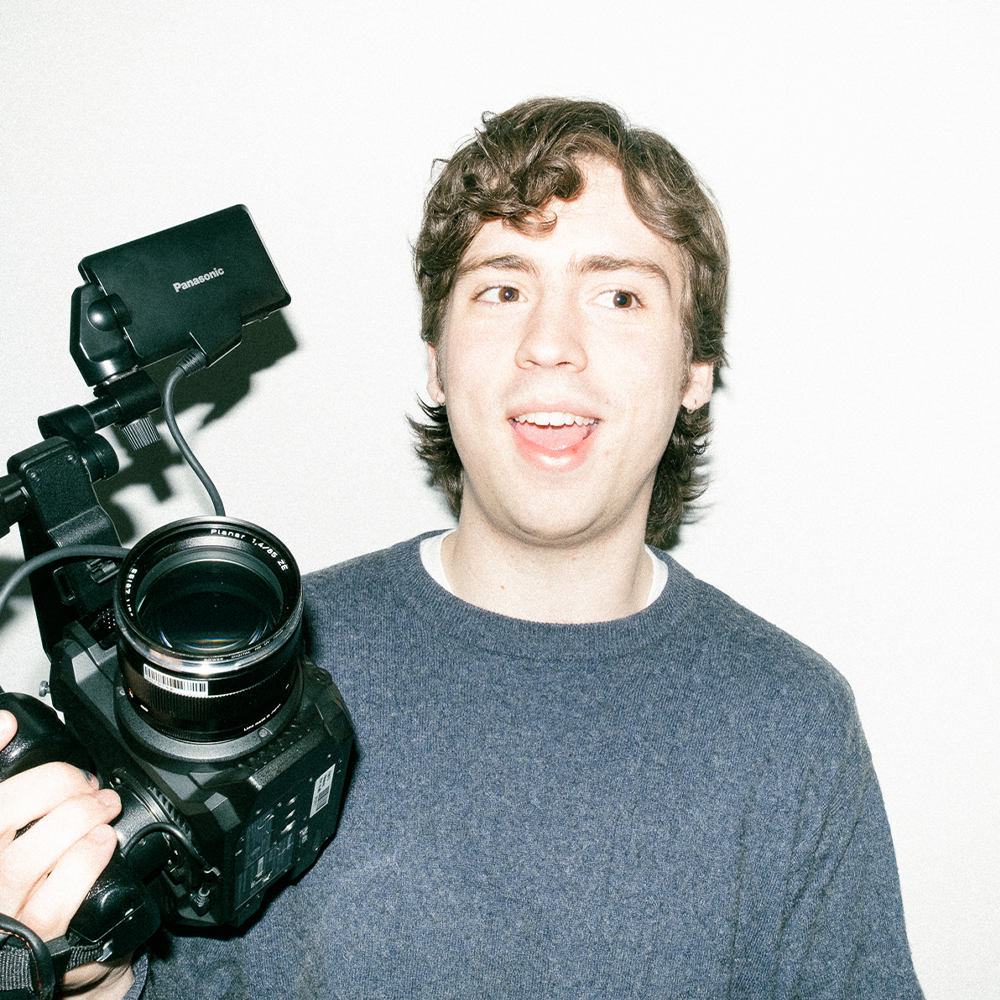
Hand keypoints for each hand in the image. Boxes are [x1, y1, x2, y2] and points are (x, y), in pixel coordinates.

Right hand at [0, 709, 133, 997]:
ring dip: (77, 818)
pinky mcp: (35, 935)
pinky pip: (59, 896)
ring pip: (28, 857)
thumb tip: (7, 720)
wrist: (31, 944)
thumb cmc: (20, 873)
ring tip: (103, 806)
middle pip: (1, 815)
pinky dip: (86, 860)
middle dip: (53, 784)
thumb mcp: (12, 820)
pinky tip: (100, 841)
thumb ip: (10, 779)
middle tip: (85, 781)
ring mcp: (1, 907)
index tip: (9, 722)